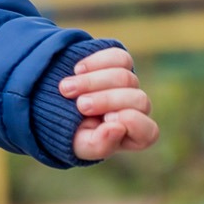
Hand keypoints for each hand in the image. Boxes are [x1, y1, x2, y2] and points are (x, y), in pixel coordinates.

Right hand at [57, 46, 158, 161]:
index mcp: (135, 135)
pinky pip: (118, 57)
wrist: (55, 106)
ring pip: (125, 76)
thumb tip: (118, 128)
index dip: (130, 122)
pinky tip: (77, 70)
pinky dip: (96, 62)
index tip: (105, 119)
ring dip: (92, 82)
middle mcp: (136, 109)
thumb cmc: (73, 134)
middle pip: (139, 99)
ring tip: (66, 89)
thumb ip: (100, 145)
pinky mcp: (119, 63)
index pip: (149, 131)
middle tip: (80, 104)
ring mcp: (129, 85)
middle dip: (107, 100)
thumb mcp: (81, 146)